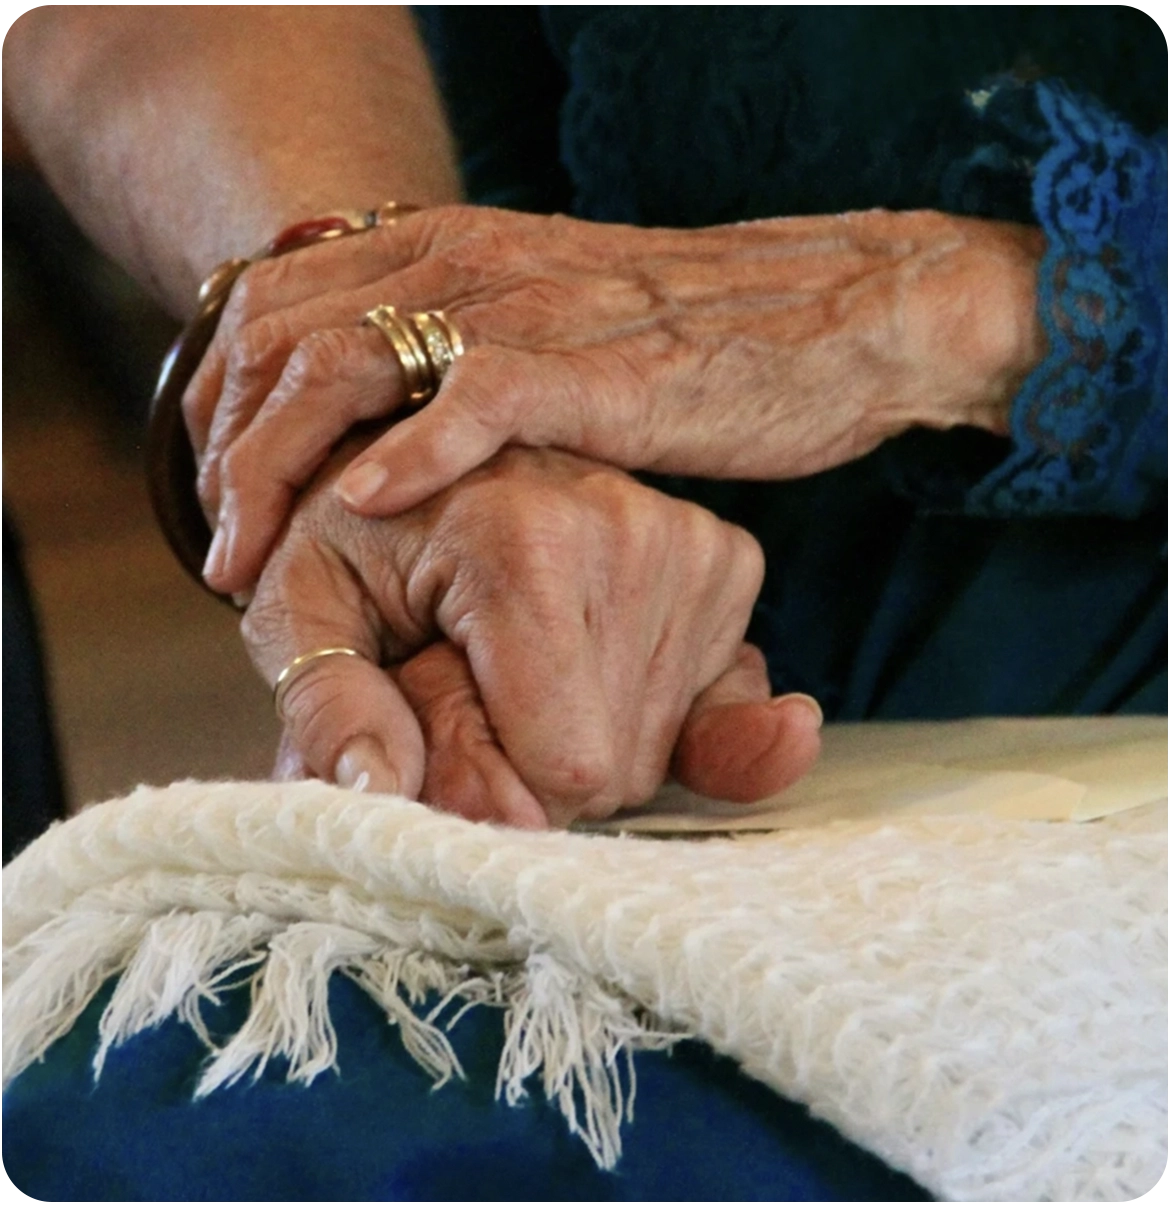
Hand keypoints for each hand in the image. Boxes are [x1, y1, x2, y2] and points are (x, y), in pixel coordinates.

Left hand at [189, 204, 1043, 594]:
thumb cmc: (703, 337)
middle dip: (223, 447)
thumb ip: (478, 352)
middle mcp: (470, 264)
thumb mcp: (561, 323)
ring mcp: (529, 310)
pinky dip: (409, 451)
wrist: (842, 310)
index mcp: (453, 249)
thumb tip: (410, 421)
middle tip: (218, 543)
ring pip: (347, 365)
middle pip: (281, 336)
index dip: (221, 399)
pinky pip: (476, 398)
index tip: (216, 491)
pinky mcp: (597, 368)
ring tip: (252, 556)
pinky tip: (361, 503)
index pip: (276, 303)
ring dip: (279, 465)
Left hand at [244, 445, 821, 826]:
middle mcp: (629, 527)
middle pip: (615, 766)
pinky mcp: (726, 559)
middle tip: (476, 683)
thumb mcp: (302, 612)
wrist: (431, 445)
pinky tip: (583, 662)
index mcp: (523, 539)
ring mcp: (691, 540)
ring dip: (582, 734)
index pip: (568, 765)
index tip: (444, 720)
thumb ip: (328, 705)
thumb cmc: (358, 536)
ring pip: (657, 746)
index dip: (498, 785)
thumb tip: (383, 791)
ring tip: (520, 660)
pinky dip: (640, 708)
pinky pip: (708, 706)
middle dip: (535, 761)